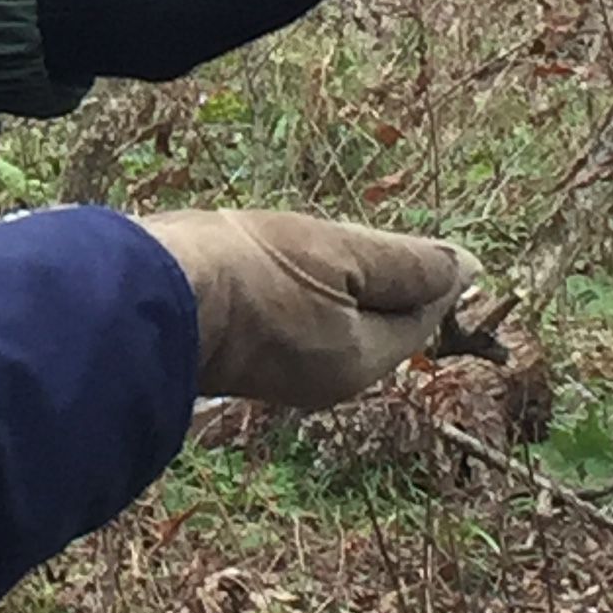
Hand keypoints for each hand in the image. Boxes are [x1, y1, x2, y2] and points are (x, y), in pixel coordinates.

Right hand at [136, 208, 475, 408]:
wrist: (143, 296)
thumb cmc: (247, 271)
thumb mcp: (339, 254)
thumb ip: (407, 264)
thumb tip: (469, 269)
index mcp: (361, 361)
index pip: (421, 315)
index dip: (429, 273)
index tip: (416, 236)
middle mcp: (328, 380)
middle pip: (376, 322)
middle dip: (378, 279)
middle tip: (353, 232)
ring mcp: (282, 374)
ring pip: (332, 319)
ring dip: (333, 282)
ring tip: (307, 242)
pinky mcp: (243, 356)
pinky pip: (293, 320)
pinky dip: (296, 292)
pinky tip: (269, 264)